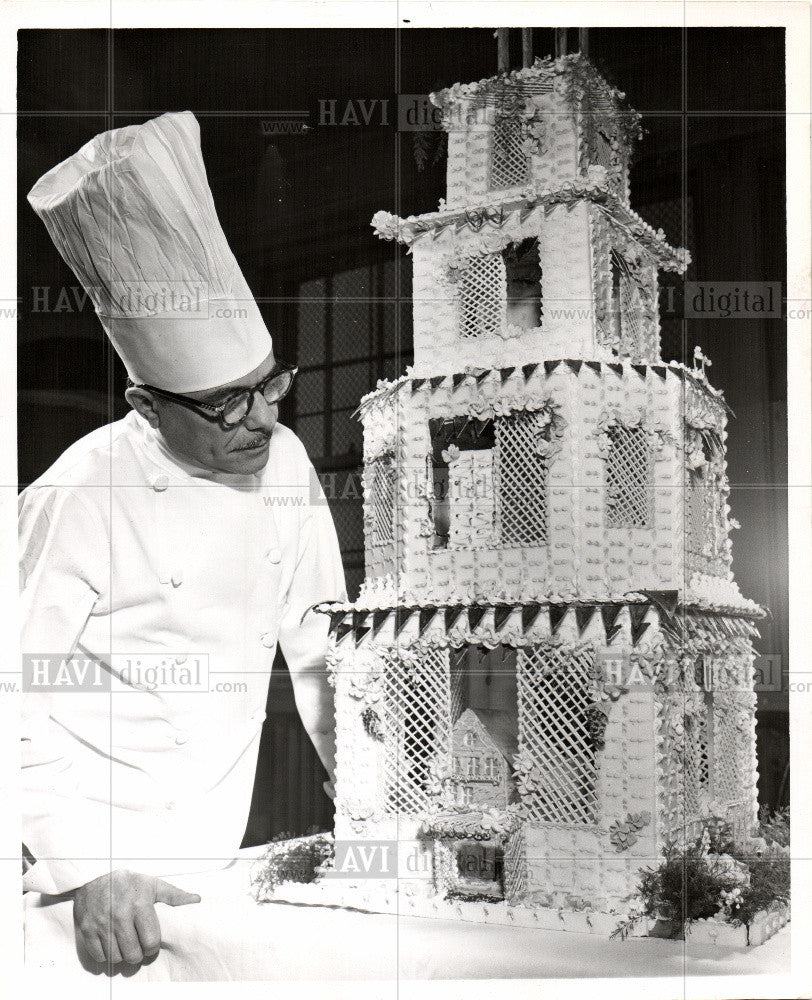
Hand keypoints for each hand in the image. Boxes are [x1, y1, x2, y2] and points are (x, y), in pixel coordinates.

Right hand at [73, 869, 200, 965]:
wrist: (95, 874)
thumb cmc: (129, 882)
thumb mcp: (153, 884)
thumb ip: (174, 895)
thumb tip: (197, 900)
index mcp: (140, 904)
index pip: (150, 941)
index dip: (152, 947)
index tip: (150, 943)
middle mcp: (120, 915)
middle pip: (133, 954)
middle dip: (138, 954)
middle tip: (138, 947)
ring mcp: (101, 923)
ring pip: (116, 958)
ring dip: (122, 956)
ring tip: (125, 945)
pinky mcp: (86, 929)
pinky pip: (99, 956)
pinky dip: (106, 955)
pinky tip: (111, 944)